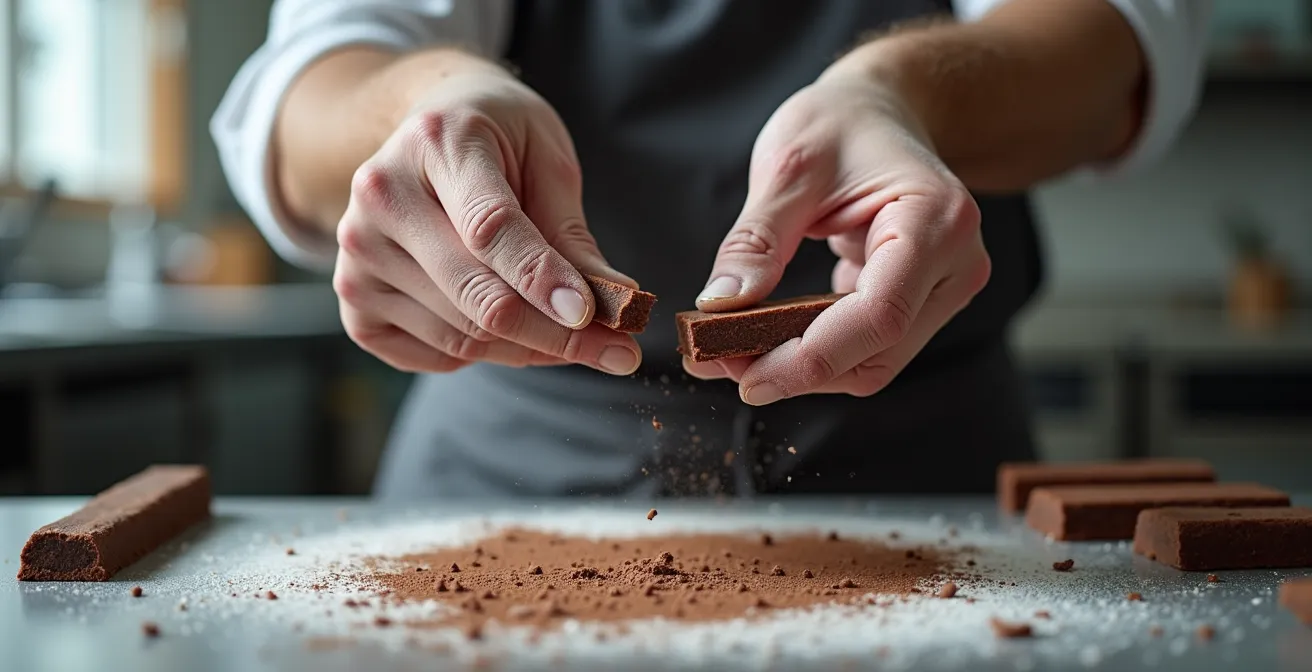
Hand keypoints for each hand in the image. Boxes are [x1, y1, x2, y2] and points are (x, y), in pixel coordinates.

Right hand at [332, 68, 642, 374]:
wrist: (429, 127)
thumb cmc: (499, 140)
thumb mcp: (546, 157)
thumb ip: (571, 232)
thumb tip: (615, 302)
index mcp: (435, 142)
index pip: (489, 227)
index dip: (542, 278)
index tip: (593, 317)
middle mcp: (381, 196)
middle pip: (475, 295)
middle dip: (555, 334)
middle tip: (618, 352)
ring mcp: (357, 252)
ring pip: (460, 336)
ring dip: (528, 349)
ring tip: (567, 333)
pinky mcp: (353, 298)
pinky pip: (431, 355)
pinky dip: (484, 356)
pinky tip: (507, 328)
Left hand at [684, 75, 989, 403]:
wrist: (881, 112)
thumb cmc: (842, 124)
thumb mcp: (790, 166)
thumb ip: (756, 240)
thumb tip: (720, 306)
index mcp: (936, 221)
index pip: (879, 316)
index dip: (812, 358)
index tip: (747, 378)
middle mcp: (956, 263)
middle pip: (876, 353)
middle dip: (795, 369)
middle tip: (712, 360)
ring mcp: (944, 287)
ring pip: (871, 363)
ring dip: (800, 369)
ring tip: (727, 351)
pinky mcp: (920, 303)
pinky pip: (866, 347)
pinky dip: (812, 352)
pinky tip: (759, 339)